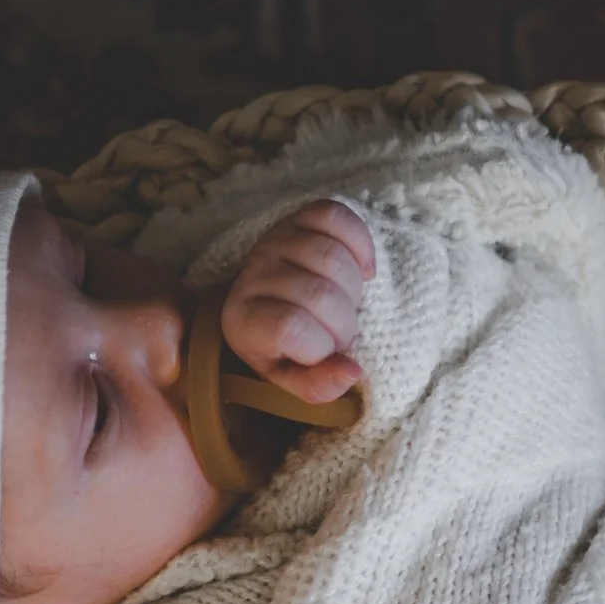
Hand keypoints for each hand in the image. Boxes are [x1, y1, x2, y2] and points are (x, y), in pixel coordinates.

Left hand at [219, 199, 375, 403]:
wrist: (272, 302)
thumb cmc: (282, 347)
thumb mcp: (292, 377)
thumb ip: (318, 386)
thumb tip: (353, 372)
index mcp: (243, 321)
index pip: (290, 328)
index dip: (321, 345)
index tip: (324, 353)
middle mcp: (253, 275)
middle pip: (319, 294)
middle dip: (344, 323)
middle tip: (340, 333)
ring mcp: (274, 241)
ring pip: (332, 258)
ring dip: (353, 289)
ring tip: (345, 304)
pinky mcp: (298, 218)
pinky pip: (337, 217)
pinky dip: (360, 243)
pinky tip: (361, 270)